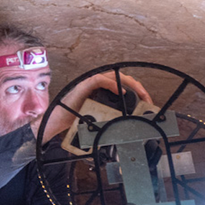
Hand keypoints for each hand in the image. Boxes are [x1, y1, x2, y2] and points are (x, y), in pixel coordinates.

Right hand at [38, 70, 153, 142]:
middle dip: (138, 87)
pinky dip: (112, 84)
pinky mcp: (82, 86)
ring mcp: (89, 84)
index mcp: (101, 91)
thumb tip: (129, 128)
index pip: (122, 84)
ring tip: (140, 93)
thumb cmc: (75, 120)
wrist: (57, 122)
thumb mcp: (99, 118)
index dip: (137, 91)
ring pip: (113, 75)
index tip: (147, 102)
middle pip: (121, 78)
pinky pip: (99, 80)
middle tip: (148, 99)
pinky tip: (121, 92)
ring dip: (129, 83)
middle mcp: (96, 85)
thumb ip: (111, 116)